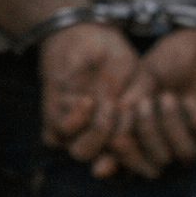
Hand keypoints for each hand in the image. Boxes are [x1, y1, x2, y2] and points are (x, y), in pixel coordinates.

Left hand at [38, 23, 143, 177]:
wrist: (81, 33)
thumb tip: (131, 127)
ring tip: (102, 104)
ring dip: (94, 132)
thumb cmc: (113, 55)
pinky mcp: (53, 118)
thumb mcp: (137, 74)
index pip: (130, 154)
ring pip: (81, 152)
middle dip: (114, 140)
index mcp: (122, 127)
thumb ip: (138, 101)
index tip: (141, 120)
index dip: (136, 149)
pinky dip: (73, 121)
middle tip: (117, 110)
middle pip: (103, 162)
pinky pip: (58, 135)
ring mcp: (76, 129)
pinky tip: (84, 99)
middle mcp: (98, 133)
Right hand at [109, 29, 195, 173]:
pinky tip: (188, 101)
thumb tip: (109, 135)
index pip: (143, 158)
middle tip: (143, 106)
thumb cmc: (179, 53)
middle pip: (162, 160)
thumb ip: (128, 105)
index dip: (127, 155)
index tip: (113, 136)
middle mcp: (188, 135)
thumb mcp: (145, 78)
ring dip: (171, 128)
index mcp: (164, 131)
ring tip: (167, 98)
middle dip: (147, 136)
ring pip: (187, 153)